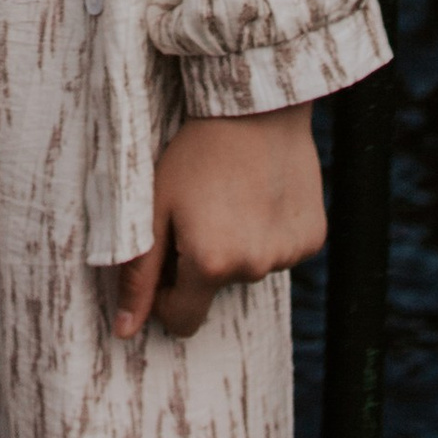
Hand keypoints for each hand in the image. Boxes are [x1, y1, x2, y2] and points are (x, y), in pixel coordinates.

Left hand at [110, 101, 324, 342]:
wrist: (255, 106)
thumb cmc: (195, 152)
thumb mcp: (154, 206)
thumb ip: (139, 275)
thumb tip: (124, 332)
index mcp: (210, 265)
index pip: (183, 320)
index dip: (168, 294)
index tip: (168, 257)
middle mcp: (253, 268)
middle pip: (217, 288)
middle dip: (205, 261)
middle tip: (202, 208)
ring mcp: (288, 255)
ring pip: (252, 267)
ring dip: (241, 244)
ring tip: (234, 194)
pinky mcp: (313, 238)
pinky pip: (283, 250)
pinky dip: (271, 231)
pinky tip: (263, 193)